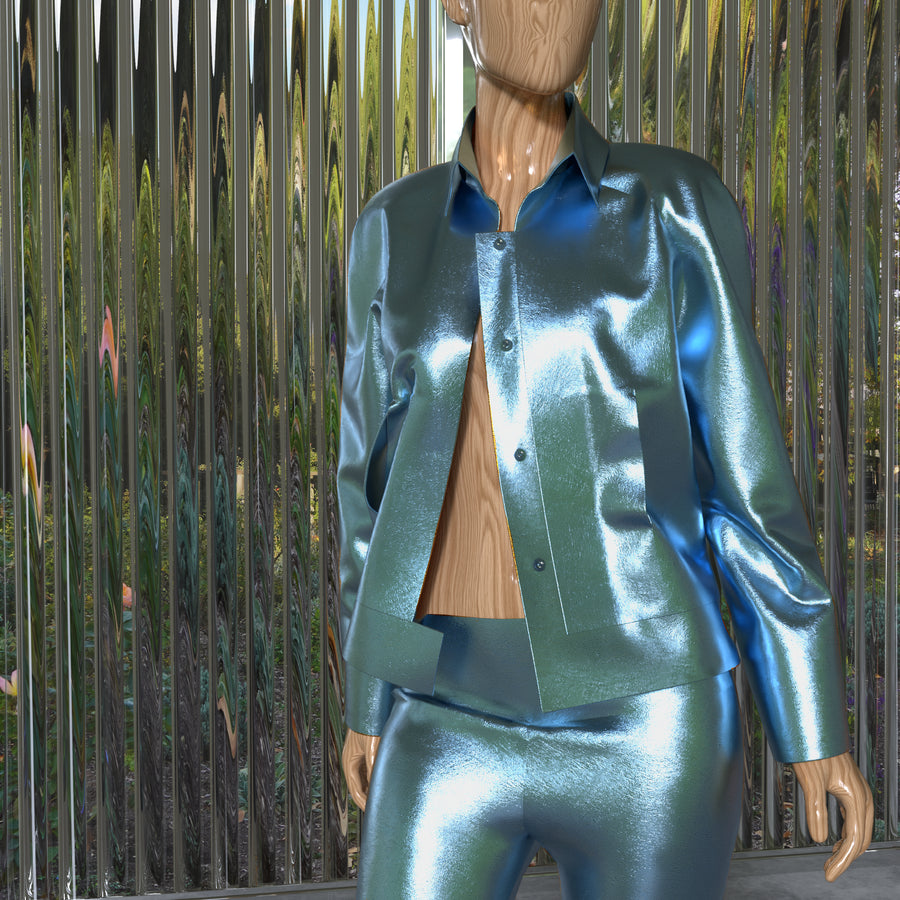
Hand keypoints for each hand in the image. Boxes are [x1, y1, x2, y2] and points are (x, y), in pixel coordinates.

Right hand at [342, 728, 380, 810]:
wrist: (370, 709)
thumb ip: (372, 766)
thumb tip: (375, 784)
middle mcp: (352, 762)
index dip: (364, 802)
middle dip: (367, 799)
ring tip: (381, 798)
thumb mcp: (371, 748)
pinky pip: (368, 772)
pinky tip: (382, 783)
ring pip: (363, 780)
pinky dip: (373, 780)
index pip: (355, 790)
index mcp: (349, 763)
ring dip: (371, 789)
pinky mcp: (365, 753)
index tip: (373, 811)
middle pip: (358, 787)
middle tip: (378, 809)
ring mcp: (357, 757)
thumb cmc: (368, 725)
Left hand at [792, 750, 873, 880]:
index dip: (842, 861)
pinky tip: (834, 840)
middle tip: (828, 872)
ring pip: (859, 829)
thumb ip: (815, 809)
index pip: (853, 840)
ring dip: (846, 847)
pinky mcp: (850, 789)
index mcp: (856, 798)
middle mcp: (862, 797)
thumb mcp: (810, 779)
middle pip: (860, 838)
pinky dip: (846, 834)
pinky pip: (854, 818)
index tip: (829, 876)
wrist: (814, 726)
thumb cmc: (812, 748)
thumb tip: (818, 839)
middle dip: (845, 858)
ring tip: (830, 861)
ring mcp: (858, 792)